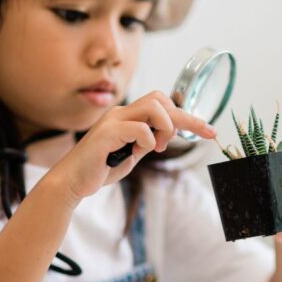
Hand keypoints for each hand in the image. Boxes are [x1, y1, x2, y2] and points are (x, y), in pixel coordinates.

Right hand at [50, 91, 216, 200]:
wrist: (73, 182)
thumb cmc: (100, 168)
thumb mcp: (132, 154)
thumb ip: (147, 141)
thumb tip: (168, 134)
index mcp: (127, 116)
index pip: (163, 104)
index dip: (189, 116)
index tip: (209, 131)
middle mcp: (121, 112)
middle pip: (161, 99)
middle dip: (185, 118)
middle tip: (195, 136)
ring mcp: (113, 120)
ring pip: (153, 106)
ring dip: (166, 127)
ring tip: (158, 147)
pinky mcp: (107, 133)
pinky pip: (139, 127)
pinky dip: (148, 139)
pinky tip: (141, 151)